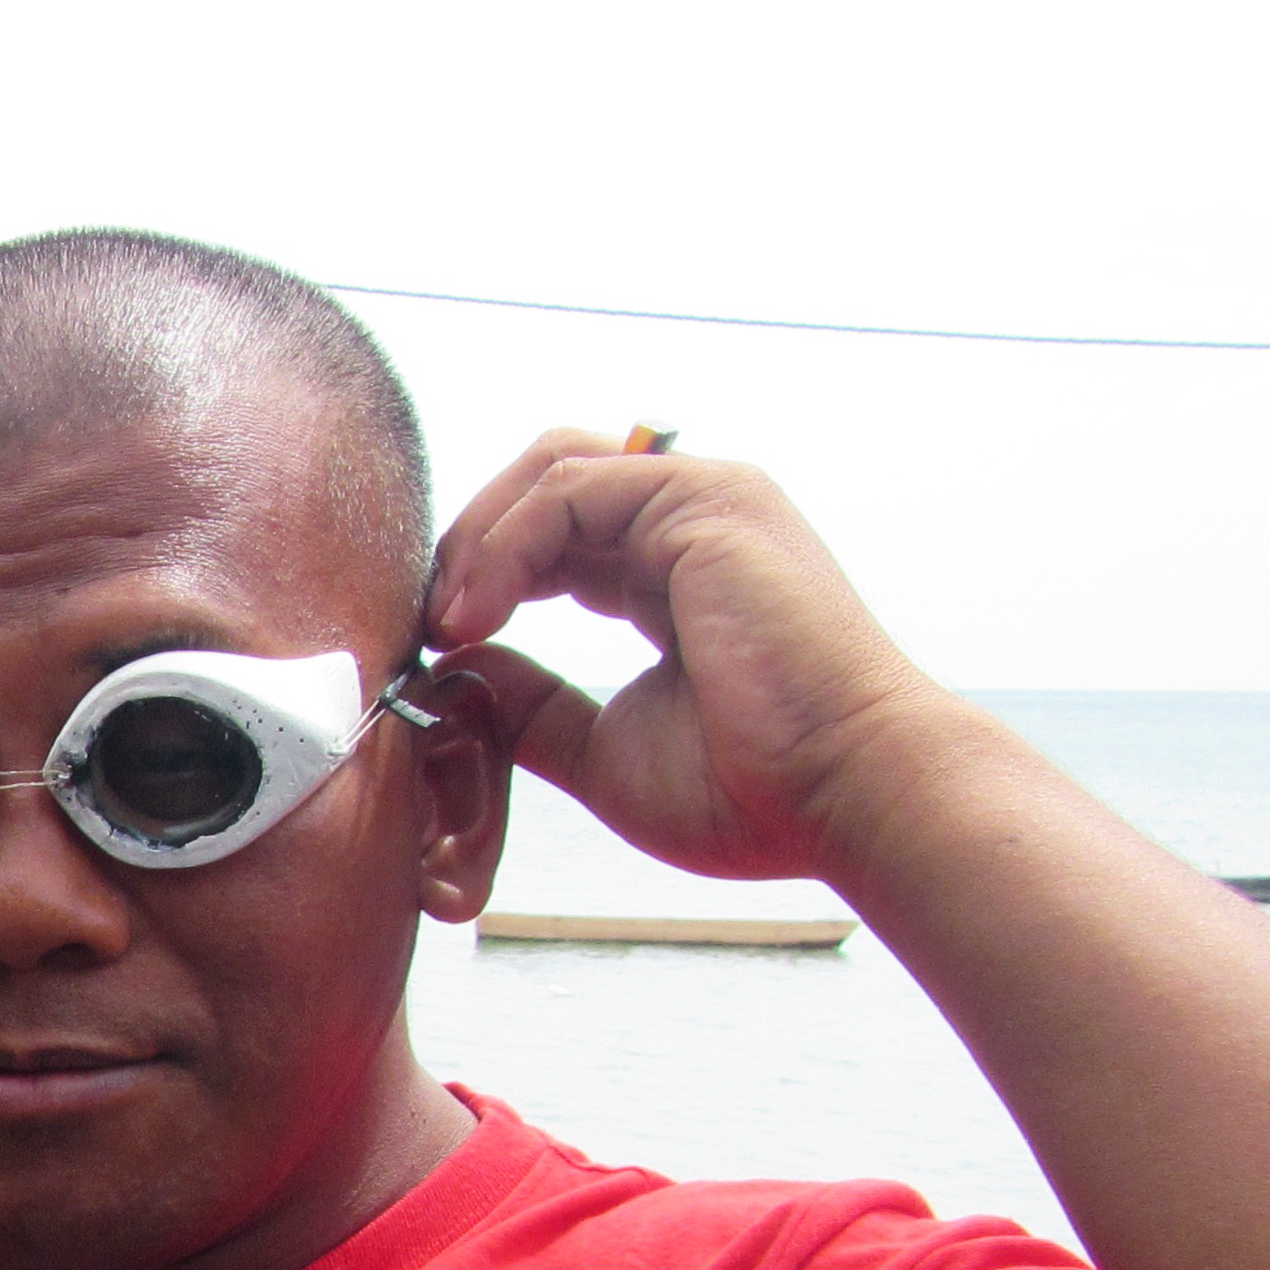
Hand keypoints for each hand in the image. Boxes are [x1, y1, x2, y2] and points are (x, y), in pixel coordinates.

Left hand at [424, 433, 978, 886]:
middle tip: (421, 625)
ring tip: (442, 626)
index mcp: (675, 576)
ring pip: (551, 471)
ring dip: (475, 543)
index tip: (433, 649)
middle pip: (546, 483)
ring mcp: (705, 501)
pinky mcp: (703, 501)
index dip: (482, 581)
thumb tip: (456, 672)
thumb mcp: (603, 750)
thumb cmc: (755, 793)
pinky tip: (473, 617)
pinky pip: (568, 491)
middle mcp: (693, 523)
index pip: (555, 538)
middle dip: (468, 545)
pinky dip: (503, 546)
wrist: (848, 798)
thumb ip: (530, 706)